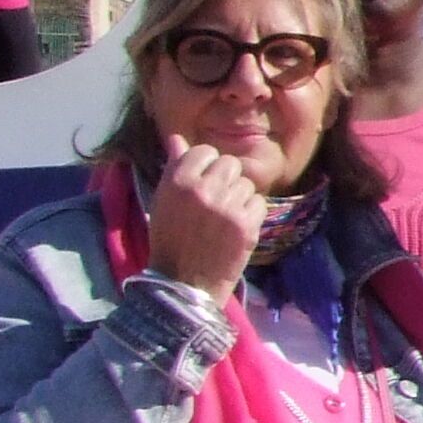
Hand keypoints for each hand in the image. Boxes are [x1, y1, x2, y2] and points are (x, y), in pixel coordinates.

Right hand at [145, 142, 265, 294]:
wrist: (183, 283)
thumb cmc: (170, 240)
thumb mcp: (163, 201)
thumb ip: (174, 168)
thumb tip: (177, 139)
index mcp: (177, 181)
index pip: (205, 152)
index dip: (207, 167)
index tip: (204, 185)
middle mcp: (203, 189)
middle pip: (230, 164)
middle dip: (226, 181)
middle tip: (216, 204)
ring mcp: (226, 207)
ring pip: (246, 184)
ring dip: (239, 199)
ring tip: (224, 219)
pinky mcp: (246, 224)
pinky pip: (259, 203)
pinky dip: (251, 215)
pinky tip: (236, 230)